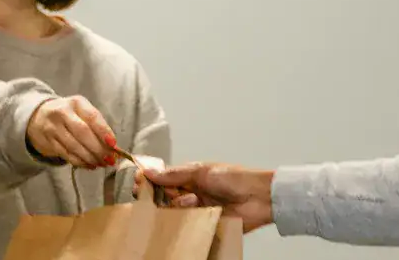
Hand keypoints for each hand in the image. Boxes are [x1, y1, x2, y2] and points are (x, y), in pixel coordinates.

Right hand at [26, 96, 117, 168]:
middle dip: (98, 148)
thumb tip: (113, 146)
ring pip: (73, 146)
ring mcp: (53, 127)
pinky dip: (79, 162)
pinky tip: (89, 165)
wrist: (38, 116)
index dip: (104, 131)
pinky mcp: (48, 141)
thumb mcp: (82, 111)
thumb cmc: (69, 114)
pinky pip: (66, 154)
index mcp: (77, 102)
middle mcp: (63, 112)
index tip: (113, 144)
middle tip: (109, 159)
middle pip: (82, 132)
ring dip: (90, 158)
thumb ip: (97, 125)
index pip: (92, 116)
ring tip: (101, 163)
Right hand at [135, 162, 274, 232]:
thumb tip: (149, 172)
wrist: (258, 197)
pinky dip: (185, 223)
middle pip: (165, 198)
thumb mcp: (202, 171)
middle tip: (154, 196)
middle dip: (159, 197)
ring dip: (177, 208)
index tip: (140, 183)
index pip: (164, 180)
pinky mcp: (204, 226)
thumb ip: (175, 174)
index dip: (151, 181)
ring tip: (191, 203)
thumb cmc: (233, 178)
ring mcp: (197, 210)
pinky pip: (187, 227)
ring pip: (174, 213)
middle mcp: (191, 194)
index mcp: (190, 177)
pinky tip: (191, 216)